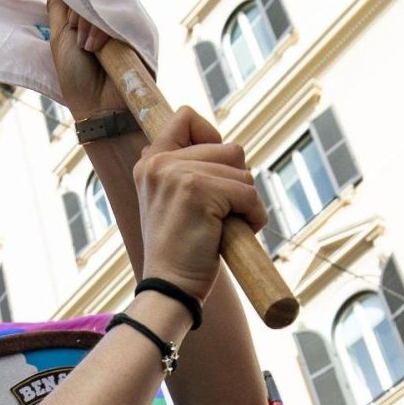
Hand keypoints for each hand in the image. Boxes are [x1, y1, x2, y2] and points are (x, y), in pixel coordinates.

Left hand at [46, 0, 129, 123]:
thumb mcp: (60, 35)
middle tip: (75, 35)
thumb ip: (59, 5)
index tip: (67, 18)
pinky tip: (95, 48)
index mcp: (93, 16)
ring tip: (85, 47)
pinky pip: (121, 16)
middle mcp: (111, 17)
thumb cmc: (76, 75)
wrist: (98, 106)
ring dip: (90, 23)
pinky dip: (103, 30)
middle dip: (80, 12)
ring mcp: (126, 24)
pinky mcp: (140, 33)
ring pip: (106, 2)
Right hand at [134, 105, 262, 303]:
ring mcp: (178, 174)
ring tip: (226, 225)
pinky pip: (247, 192)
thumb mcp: (172, 201)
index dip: (211, 137)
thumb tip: (230, 149)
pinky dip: (253, 215)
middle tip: (220, 213)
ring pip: (241, 170)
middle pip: (228, 147)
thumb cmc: (180, 251)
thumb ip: (187, 170)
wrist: (170, 287)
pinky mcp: (199, 191)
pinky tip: (236, 233)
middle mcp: (160, 162)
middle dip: (236, 181)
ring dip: (245, 200)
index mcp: (150, 162)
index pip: (186, 117)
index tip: (215, 171)